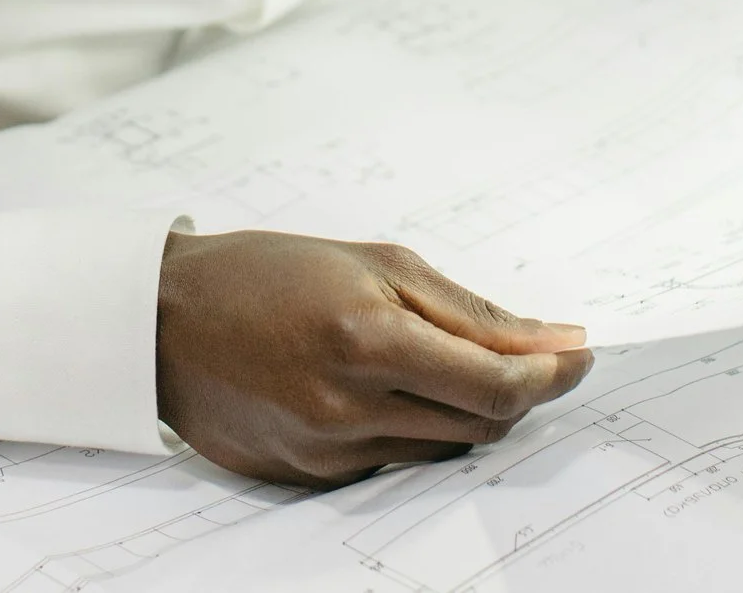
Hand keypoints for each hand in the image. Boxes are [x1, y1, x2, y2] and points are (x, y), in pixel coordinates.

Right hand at [155, 231, 593, 487]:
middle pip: (481, 427)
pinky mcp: (311, 479)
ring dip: (464, 412)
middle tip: (525, 355)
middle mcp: (349, 408)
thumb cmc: (268, 272)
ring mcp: (328, 453)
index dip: (554, 376)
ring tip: (436, 362)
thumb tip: (556, 339)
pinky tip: (379, 389)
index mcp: (367, 338)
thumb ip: (470, 311)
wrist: (162, 321)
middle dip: (518, 392)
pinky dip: (409, 428)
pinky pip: (393, 463)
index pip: (497, 386)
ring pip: (443, 451)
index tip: (580, 355)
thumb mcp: (375, 262)